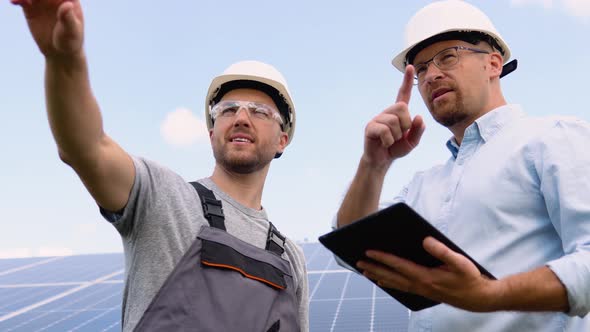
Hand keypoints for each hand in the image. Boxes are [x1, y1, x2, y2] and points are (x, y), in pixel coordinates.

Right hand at [12, 0, 83, 57]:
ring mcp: (42, 3)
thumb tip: (67, 5)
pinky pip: (23, 0)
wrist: (60, 52)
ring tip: (24, 1)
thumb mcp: (72, 31)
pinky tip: (15, 2)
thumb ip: (68, 18)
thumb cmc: (71, 41)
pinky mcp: (31, 9)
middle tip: (30, 0)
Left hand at [356, 237, 498, 311]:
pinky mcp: (423, 292)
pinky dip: (390, 283)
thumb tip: (424, 240)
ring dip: (378, 276)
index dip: (383, 258)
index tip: (368, 252)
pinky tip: (383, 281)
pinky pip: (401, 287)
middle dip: (373, 268)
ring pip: (394, 283)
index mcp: (426, 277)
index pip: (399, 266)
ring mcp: (420, 290)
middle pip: (391, 276)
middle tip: (357, 262)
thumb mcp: (460, 262)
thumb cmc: (470, 279)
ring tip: (364, 271)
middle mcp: (420, 285)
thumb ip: (442, 251)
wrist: (478, 299)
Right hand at [363, 65, 424, 169]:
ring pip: (394, 121)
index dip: (407, 81)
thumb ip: (418, 130)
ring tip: (391, 140)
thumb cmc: (396, 148)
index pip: (403, 94)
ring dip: (397, 135)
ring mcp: (378, 118)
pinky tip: (384, 143)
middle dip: (406, 124)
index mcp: (398, 113)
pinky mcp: (370, 127)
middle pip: (402, 108)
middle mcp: (387, 112)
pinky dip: (388, 140)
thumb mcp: (412, 142)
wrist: (381, 160)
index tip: (410, 66)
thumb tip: (418, 116)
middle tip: (400, 135)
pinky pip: (385, 131)